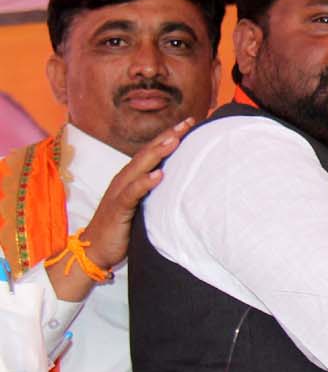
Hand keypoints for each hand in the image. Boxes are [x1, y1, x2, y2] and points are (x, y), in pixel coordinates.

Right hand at [84, 118, 195, 271]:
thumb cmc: (121, 226)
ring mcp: (119, 192)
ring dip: (157, 153)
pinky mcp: (117, 209)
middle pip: (147, 153)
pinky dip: (144, 183)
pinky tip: (158, 175)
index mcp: (131, 177)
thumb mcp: (142, 204)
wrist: (95, 249)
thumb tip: (179, 181)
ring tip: (174, 140)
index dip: (168, 136)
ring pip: (139, 168)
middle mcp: (124, 180)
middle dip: (167, 136)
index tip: (189, 123)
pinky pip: (131, 193)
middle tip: (186, 123)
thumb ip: (155, 191)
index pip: (152, 151)